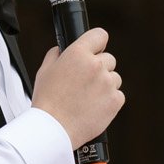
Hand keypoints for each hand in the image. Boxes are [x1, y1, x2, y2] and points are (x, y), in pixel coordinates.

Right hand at [31, 28, 124, 150]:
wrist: (54, 129)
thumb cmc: (47, 101)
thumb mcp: (45, 71)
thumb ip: (56, 55)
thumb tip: (63, 50)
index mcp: (78, 53)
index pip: (100, 35)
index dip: (97, 42)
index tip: (95, 49)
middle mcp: (96, 65)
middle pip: (109, 59)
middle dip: (100, 68)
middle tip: (85, 82)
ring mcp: (107, 83)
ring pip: (114, 78)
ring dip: (105, 85)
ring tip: (87, 98)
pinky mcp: (115, 101)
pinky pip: (118, 95)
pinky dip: (109, 100)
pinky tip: (94, 107)